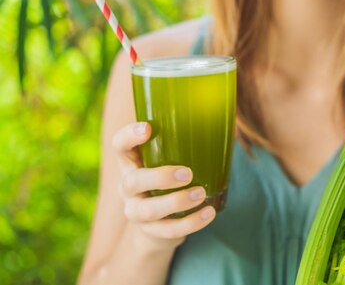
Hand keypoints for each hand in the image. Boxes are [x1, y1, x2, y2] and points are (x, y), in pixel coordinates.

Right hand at [113, 122, 215, 250]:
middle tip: (187, 173)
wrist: (159, 225)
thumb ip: (183, 141)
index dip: (128, 136)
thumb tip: (222, 114)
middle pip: (133, 181)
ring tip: (200, 194)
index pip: (119, 146)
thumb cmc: (170, 179)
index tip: (147, 128)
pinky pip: (169, 230)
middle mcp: (128, 188)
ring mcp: (137, 212)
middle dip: (160, 177)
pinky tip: (209, 213)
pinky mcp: (152, 232)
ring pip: (149, 210)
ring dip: (177, 201)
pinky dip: (191, 222)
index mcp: (132, 163)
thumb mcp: (169, 159)